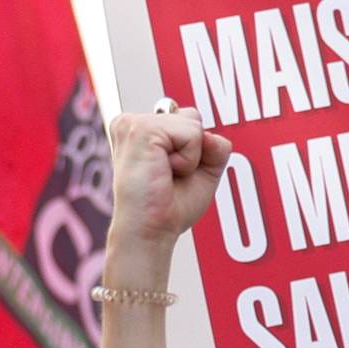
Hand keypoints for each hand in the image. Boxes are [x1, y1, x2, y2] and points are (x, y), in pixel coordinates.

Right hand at [105, 109, 232, 260]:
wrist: (150, 230)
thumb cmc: (169, 206)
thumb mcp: (203, 171)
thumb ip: (214, 146)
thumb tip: (208, 133)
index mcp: (142, 128)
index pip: (190, 120)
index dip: (195, 151)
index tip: (171, 174)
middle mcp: (133, 121)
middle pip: (193, 117)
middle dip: (195, 151)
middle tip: (168, 176)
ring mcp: (135, 122)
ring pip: (194, 124)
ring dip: (191, 158)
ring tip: (165, 174)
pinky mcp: (142, 129)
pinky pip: (193, 133)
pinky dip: (189, 159)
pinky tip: (164, 172)